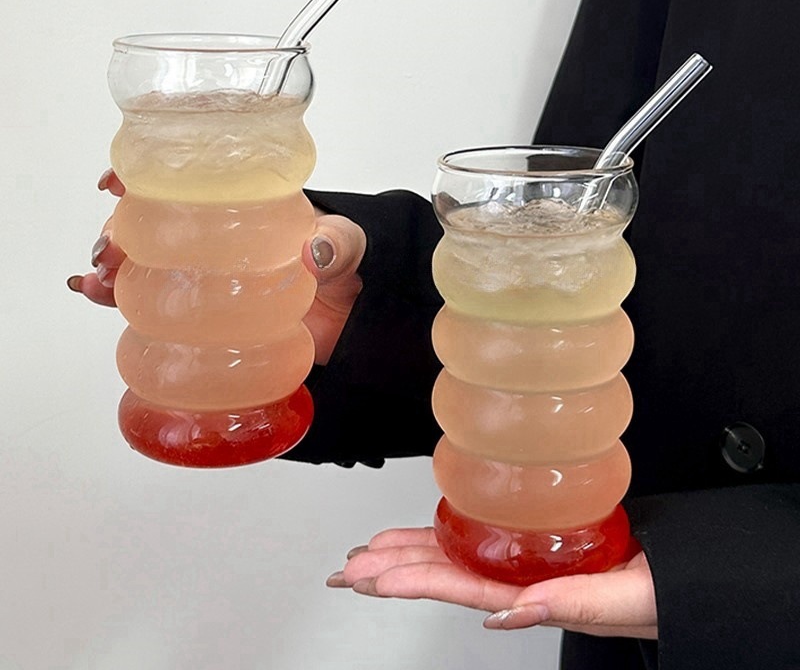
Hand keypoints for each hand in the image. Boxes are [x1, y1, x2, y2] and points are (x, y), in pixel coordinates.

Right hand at [67, 170, 366, 364]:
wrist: (359, 316)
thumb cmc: (352, 262)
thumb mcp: (351, 243)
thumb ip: (340, 244)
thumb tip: (314, 252)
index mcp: (247, 203)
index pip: (190, 176)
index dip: (146, 172)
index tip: (116, 182)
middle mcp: (220, 233)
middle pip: (155, 219)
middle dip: (120, 227)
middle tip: (110, 249)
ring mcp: (211, 272)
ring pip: (146, 259)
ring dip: (113, 264)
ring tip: (98, 280)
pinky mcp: (209, 310)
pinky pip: (157, 300)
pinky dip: (120, 296)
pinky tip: (96, 294)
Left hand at [327, 527, 656, 639]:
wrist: (677, 575)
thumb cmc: (654, 592)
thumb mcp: (621, 602)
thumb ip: (568, 605)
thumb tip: (510, 613)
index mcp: (535, 597)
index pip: (459, 589)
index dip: (413, 581)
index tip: (372, 576)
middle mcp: (520, 581)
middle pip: (444, 575)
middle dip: (394, 570)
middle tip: (352, 567)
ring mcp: (523, 562)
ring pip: (454, 557)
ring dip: (409, 554)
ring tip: (371, 553)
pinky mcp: (533, 542)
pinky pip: (479, 540)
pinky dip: (446, 538)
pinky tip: (426, 538)